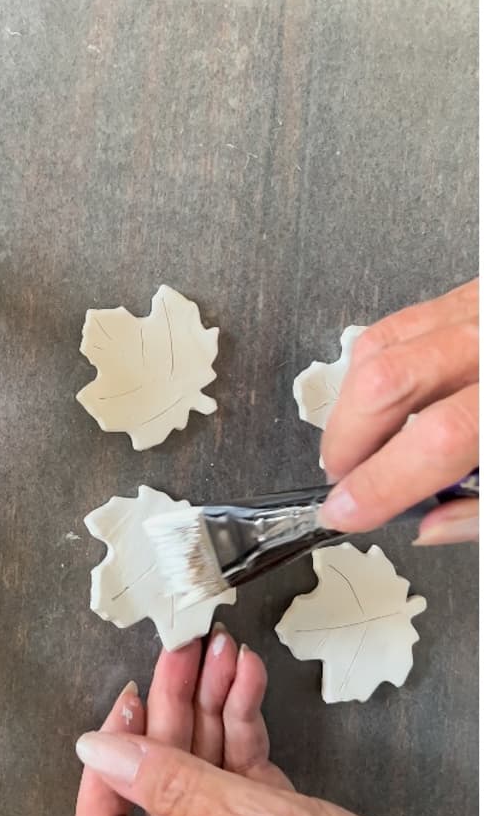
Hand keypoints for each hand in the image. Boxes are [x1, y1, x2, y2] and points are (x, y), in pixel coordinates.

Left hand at [73, 627, 477, 815]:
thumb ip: (179, 787)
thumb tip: (102, 750)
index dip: (106, 767)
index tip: (124, 708)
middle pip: (163, 780)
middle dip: (173, 708)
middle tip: (182, 654)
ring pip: (207, 764)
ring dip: (212, 702)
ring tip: (218, 653)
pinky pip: (247, 767)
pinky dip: (246, 720)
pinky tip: (246, 681)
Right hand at [318, 279, 477, 542]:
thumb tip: (429, 523)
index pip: (439, 439)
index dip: (379, 483)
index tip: (346, 510)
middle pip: (391, 380)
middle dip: (347, 441)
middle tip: (344, 479)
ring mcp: (483, 311)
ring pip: (383, 347)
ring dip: (352, 407)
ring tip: (359, 445)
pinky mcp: (472, 292)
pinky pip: (399, 324)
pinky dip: (373, 368)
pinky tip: (380, 402)